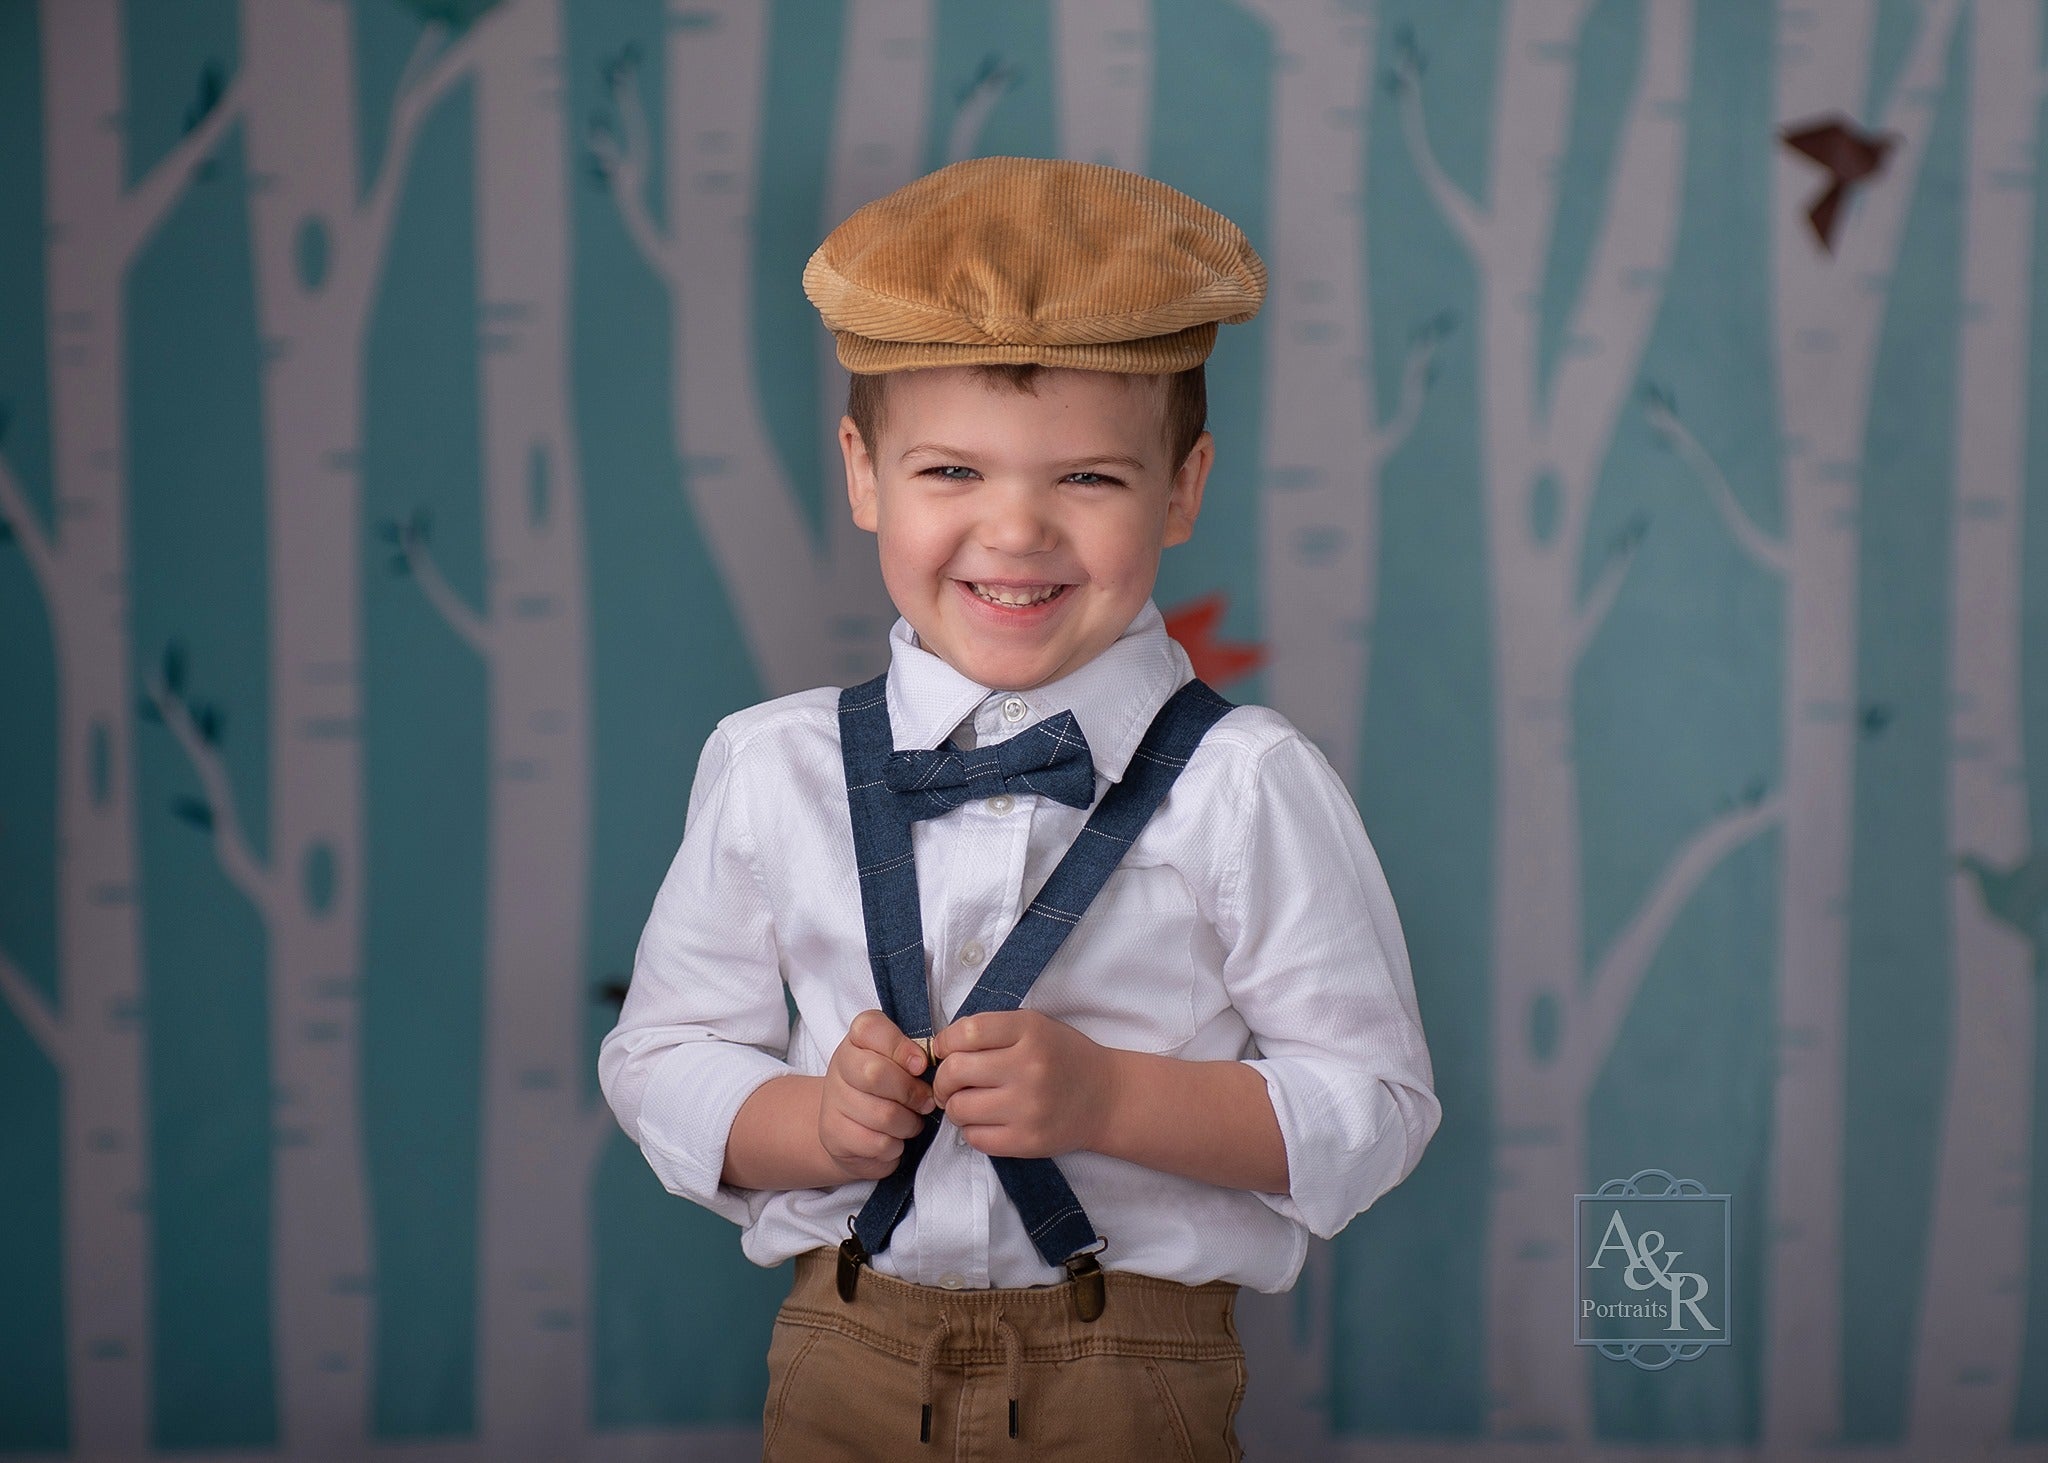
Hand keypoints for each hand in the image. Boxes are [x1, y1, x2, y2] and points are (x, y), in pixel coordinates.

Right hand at [820, 1010, 935, 1180]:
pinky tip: (893, 1139)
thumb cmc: (887, 1090)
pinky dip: (895, 1145)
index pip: (870, 1029)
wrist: (850, 1129)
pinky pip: (878, 1144)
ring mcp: (833, 1101)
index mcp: (857, 1040)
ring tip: (910, 1122)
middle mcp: (839, 1065)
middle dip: (911, 1092)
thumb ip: (914, 1055)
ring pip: (884, 1115)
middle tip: (926, 1101)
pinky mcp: (833, 1135)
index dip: (901, 1047)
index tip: (921, 1065)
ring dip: (909, 1123)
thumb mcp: (900, 1063)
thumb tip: (924, 1063)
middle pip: (875, 1073)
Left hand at [930, 1010, 1120, 1158]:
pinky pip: (975, 1138)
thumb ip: (990, 1030)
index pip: (966, 1032)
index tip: (945, 1051)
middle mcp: (1029, 1068)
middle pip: (955, 1071)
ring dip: (955, 1106)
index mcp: (1029, 1031)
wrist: (1107, 1098)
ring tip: (969, 1102)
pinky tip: (986, 1121)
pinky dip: (971, 1130)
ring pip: (958, 1108)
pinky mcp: (1028, 1141)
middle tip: (950, 1083)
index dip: (944, 1042)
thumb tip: (939, 1049)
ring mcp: (1029, 1108)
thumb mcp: (1034, 1026)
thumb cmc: (1062, 1057)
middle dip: (943, 1079)